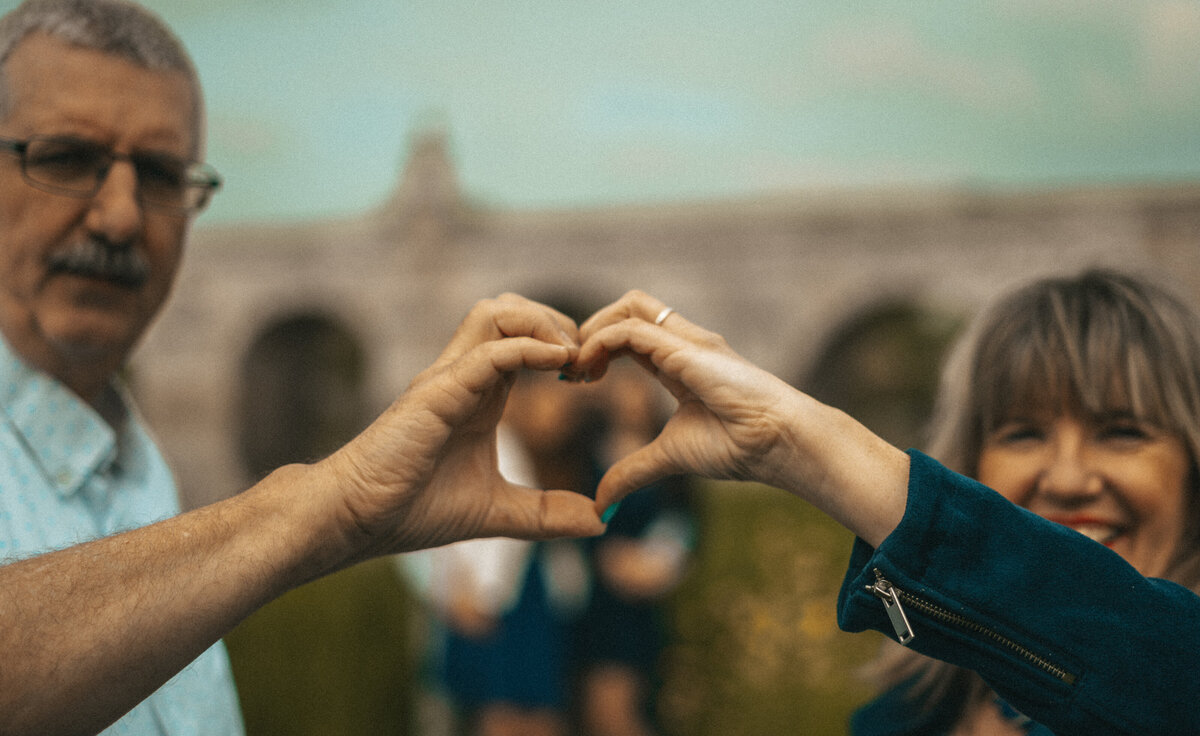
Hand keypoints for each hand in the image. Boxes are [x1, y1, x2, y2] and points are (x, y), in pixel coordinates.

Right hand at [317, 294, 605, 561]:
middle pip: (510, 310)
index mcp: (479, 394)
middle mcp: (462, 376)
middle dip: (556, 321)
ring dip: (541, 323)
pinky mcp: (436, 393)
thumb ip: (546, 513)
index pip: (523, 339)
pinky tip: (558, 363)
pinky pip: (486, 352)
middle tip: (585, 362)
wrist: (354, 521)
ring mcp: (446, 379)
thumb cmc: (412, 510)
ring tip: (570, 356)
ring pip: (495, 313)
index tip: (590, 378)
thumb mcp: (498, 512)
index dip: (562, 344)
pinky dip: (527, 347)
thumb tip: (599, 522)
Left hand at [576, 290, 805, 507]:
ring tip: (579, 368)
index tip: (578, 381)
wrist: (776, 443)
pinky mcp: (685, 348)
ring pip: (629, 305)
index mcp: (680, 363)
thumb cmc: (738, 447)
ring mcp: (687, 340)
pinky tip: (591, 372)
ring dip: (594, 330)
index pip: (631, 335)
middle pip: (629, 306)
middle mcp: (683, 343)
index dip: (598, 349)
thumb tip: (601, 504)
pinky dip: (600, 343)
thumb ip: (633, 472)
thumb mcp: (669, 457)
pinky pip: (630, 329)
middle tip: (573, 369)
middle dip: (592, 328)